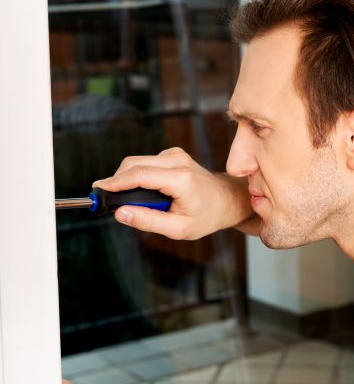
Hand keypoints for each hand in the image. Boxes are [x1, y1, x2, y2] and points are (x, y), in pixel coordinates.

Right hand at [93, 147, 252, 239]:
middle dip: (116, 180)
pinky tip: (141, 192)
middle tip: (104, 199)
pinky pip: (145, 162)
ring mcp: (175, 155)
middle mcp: (177, 161)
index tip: (97, 191)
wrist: (226, 200)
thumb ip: (148, 221)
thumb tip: (120, 213)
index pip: (139, 175)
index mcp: (180, 179)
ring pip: (137, 161)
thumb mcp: (178, 229)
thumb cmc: (206, 216)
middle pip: (133, 164)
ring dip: (126, 178)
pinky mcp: (172, 154)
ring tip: (124, 199)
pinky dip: (136, 175)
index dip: (115, 183)